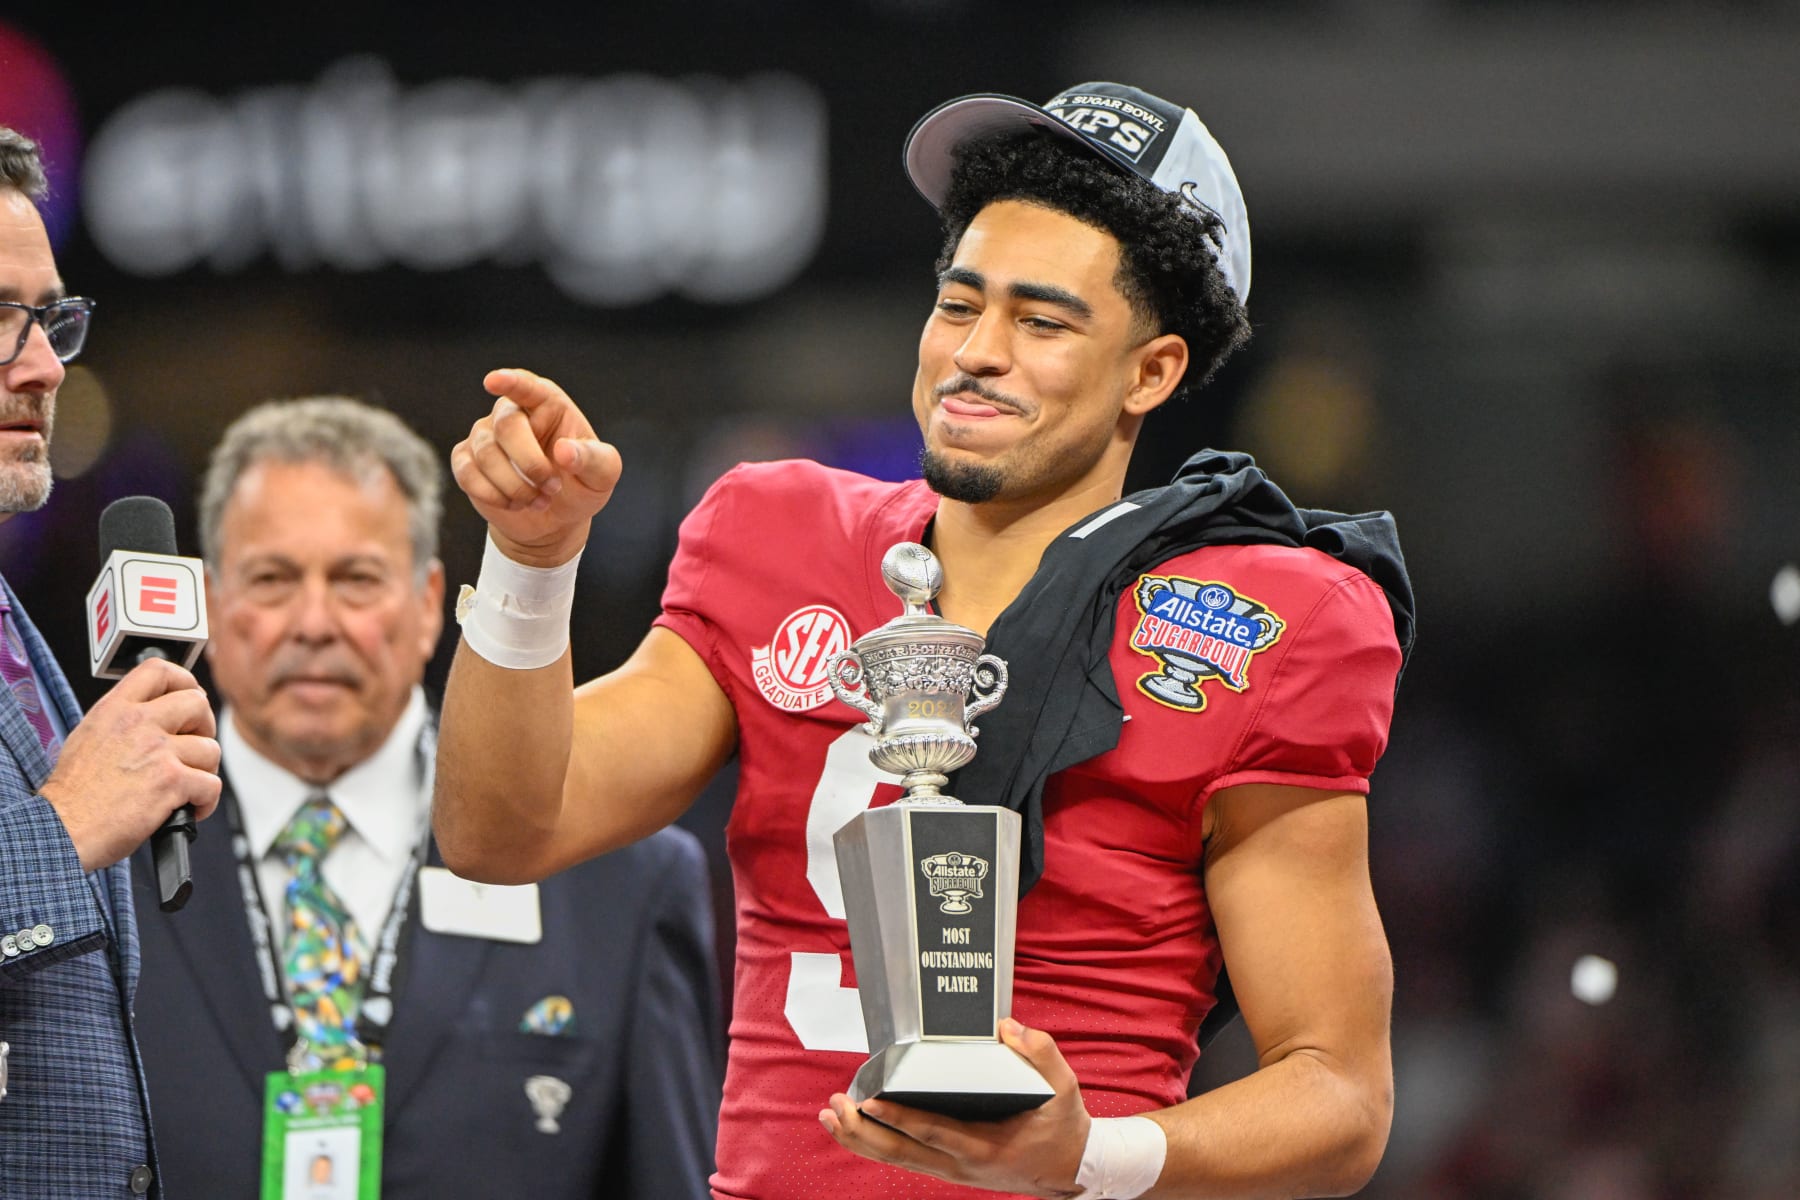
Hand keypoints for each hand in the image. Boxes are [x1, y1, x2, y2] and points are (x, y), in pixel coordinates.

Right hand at [39, 657, 220, 872]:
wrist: (62, 829)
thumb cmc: (73, 795)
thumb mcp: (88, 738)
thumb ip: (123, 721)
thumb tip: (156, 714)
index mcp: (114, 709)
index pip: (158, 670)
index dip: (184, 680)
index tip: (190, 697)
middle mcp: (137, 723)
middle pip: (197, 703)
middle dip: (204, 727)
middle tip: (192, 748)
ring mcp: (156, 750)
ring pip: (210, 749)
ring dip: (204, 771)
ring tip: (184, 787)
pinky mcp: (171, 780)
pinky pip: (212, 784)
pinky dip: (206, 801)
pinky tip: (189, 808)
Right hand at [450, 368, 623, 566]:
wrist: (556, 518)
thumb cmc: (580, 485)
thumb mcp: (602, 474)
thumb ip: (592, 459)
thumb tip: (564, 450)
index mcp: (547, 404)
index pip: (527, 387)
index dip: (510, 382)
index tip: (493, 381)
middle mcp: (511, 413)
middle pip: (507, 427)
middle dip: (531, 465)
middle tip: (552, 488)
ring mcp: (484, 435)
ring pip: (487, 455)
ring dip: (516, 487)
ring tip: (539, 501)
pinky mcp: (466, 460)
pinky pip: (467, 474)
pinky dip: (493, 495)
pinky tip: (514, 504)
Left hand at [819, 1019, 1091, 1197]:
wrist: (1070, 1171)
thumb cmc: (1063, 1127)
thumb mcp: (1063, 1087)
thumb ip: (1040, 1053)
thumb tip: (1006, 1027)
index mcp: (985, 1145)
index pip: (933, 1131)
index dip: (900, 1117)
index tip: (870, 1101)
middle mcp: (961, 1164)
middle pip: (901, 1152)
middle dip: (863, 1130)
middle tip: (836, 1107)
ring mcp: (952, 1170)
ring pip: (897, 1159)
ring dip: (860, 1139)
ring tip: (830, 1116)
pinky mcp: (947, 1168)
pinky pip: (905, 1158)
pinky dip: (875, 1144)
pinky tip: (853, 1129)